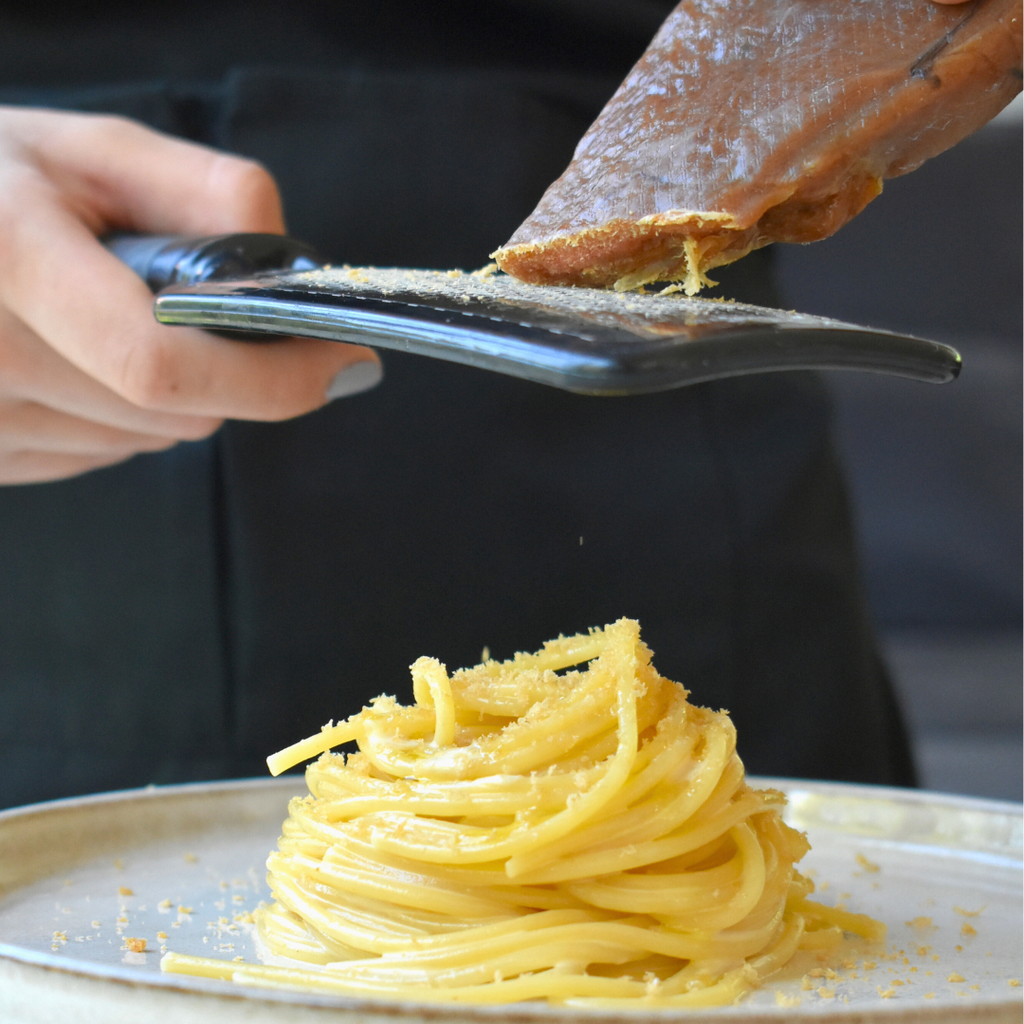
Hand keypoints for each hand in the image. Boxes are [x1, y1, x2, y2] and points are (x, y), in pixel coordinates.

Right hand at [0, 107, 380, 484]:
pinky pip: (98, 455)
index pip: (159, 364)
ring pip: (145, 439)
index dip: (267, 377)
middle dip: (223, 370)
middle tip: (192, 306)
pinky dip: (119, 414)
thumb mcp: (91, 153)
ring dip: (170, 394)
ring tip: (110, 320)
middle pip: (173, 411)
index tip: (337, 362)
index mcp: (8, 257)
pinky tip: (78, 358)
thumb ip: (204, 193)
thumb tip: (292, 270)